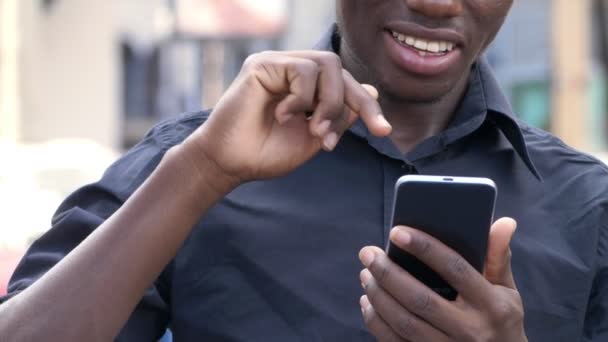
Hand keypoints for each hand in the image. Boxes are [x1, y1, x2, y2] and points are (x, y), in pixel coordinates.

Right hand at [181, 51, 391, 186]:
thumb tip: (372, 91)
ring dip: (327, 103)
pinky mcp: (263, 64)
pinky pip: (302, 70)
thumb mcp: (313, 137)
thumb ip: (339, 115)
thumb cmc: (265, 153)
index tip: (383, 131)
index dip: (367, 105)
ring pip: (327, 65)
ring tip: (311, 129)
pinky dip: (302, 98)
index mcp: (305, 87)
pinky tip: (283, 115)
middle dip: (351, 103)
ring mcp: (277, 64)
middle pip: (340, 70)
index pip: (345, 83)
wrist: (230, 164)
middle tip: (330, 138)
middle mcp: (292, 70)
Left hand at [358, 218, 526, 341]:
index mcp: (491, 305)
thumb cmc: (500, 320)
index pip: (454, 269)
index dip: (424, 248)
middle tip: (367, 253)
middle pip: (420, 298)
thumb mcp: (507, 291)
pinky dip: (376, 321)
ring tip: (366, 274)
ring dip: (379, 296)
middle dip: (388, 273)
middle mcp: (471, 330)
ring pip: (404, 322)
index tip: (396, 232)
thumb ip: (498, 257)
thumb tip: (504, 221)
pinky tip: (367, 301)